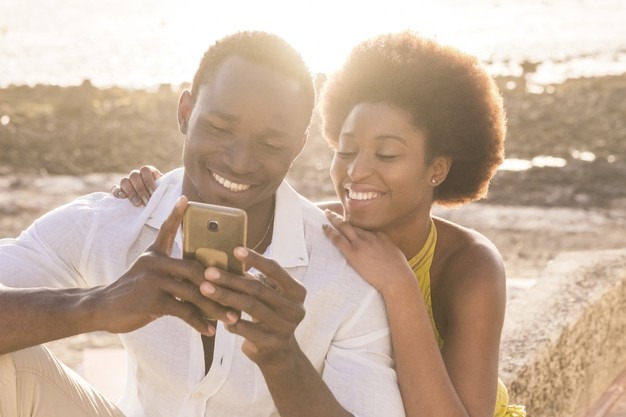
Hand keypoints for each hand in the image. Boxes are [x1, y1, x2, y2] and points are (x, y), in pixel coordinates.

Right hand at [94, 196, 238, 335]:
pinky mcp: (152, 300)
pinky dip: (199, 322)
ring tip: (231, 318)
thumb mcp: (148, 273)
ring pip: (194, 292)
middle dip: (220, 284)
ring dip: (216, 307)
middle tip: (238, 296)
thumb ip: (171, 271)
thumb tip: (203, 279)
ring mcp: (153, 280)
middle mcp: (155, 262)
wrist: (103, 308)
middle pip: (196, 269)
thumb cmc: (133, 292)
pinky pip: (183, 310)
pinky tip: (210, 330)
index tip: (186, 199)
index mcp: (155, 254)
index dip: (176, 214)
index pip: (167, 229)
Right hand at [110, 165, 162, 206]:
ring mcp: (127, 182)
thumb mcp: (165, 191)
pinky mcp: (120, 191)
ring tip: (138, 204)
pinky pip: (115, 189)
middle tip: (147, 201)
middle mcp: (137, 175)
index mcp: (148, 172)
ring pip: (124, 181)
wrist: (153, 204)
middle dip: (141, 190)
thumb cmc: (161, 196)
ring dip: (131, 193)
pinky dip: (117, 192)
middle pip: (134, 176)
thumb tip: (172, 190)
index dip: (149, 181)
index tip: (153, 193)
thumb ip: (166, 189)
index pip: (145, 170)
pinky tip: (122, 197)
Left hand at [199, 248, 306, 366]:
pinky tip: (217, 315)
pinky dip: (229, 320)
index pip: (275, 269)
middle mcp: (295, 309)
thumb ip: (258, 280)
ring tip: (205, 288)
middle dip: (231, 279)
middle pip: (258, 289)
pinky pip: (245, 329)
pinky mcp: (271, 343)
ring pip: (250, 307)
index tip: (235, 250)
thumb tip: (229, 257)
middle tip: (209, 272)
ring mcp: (285, 327)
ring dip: (225, 296)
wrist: (278, 352)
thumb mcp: (271, 295)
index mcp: (297, 291)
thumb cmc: (269, 313)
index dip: (255, 258)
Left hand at [323, 210, 413, 293]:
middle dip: (340, 218)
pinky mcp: (353, 253)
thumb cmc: (399, 270)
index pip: (364, 230)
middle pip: (352, 225)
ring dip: (334, 220)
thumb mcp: (394, 253)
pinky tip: (324, 229)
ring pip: (344, 227)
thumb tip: (383, 248)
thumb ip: (385, 247)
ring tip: (326, 215)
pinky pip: (338, 240)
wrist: (397, 278)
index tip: (348, 226)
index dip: (354, 228)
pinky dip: (330, 233)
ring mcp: (360, 244)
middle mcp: (369, 237)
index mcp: (379, 236)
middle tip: (331, 213)